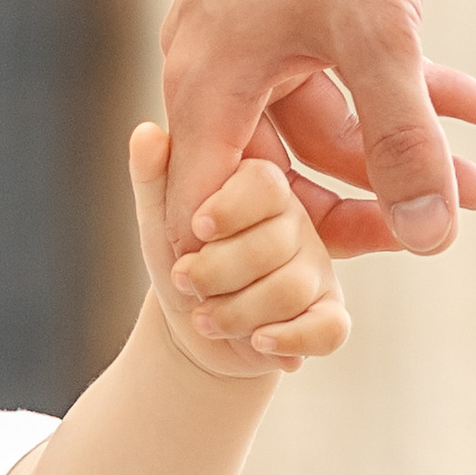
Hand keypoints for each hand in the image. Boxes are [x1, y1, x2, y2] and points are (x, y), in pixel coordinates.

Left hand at [131, 123, 348, 380]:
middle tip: (185, 281)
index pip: (266, 186)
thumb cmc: (181, 260)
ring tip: (203, 317)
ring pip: (292, 290)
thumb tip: (146, 133)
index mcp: (264, 187)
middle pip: (276, 244)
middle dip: (218, 271)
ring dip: (236, 312)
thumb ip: (154, 178)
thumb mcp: (159, 220)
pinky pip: (329, 329)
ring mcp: (316, 269)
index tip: (196, 231)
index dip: (229, 211)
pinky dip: (290, 338)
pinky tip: (258, 341)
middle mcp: (298, 223)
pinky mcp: (326, 315)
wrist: (193, 323)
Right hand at [158, 0, 475, 262]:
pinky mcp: (297, 12)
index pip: (210, 216)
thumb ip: (405, 140)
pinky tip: (475, 107)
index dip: (254, 273)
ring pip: (322, 131)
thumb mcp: (382, 34)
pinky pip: (343, 81)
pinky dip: (402, 98)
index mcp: (206, 87)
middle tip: (433, 238)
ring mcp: (255, 42)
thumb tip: (433, 238)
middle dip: (360, 211)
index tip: (310, 317)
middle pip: (274, 182)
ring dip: (400, 155)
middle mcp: (216, 71)